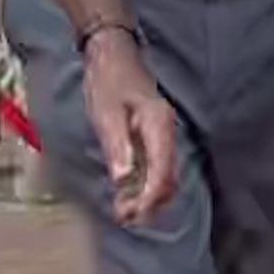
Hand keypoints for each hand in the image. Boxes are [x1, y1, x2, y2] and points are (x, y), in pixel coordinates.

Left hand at [79, 27, 182, 223]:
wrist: (111, 54)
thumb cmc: (108, 80)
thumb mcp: (106, 112)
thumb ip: (116, 144)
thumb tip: (122, 178)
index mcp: (158, 126)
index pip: (162, 171)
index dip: (148, 198)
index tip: (130, 214)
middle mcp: (166, 134)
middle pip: (168, 179)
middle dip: (149, 204)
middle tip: (123, 218)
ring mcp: (161, 136)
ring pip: (163, 177)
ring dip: (146, 198)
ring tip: (123, 213)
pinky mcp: (152, 138)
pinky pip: (154, 169)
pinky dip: (143, 187)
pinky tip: (126, 194)